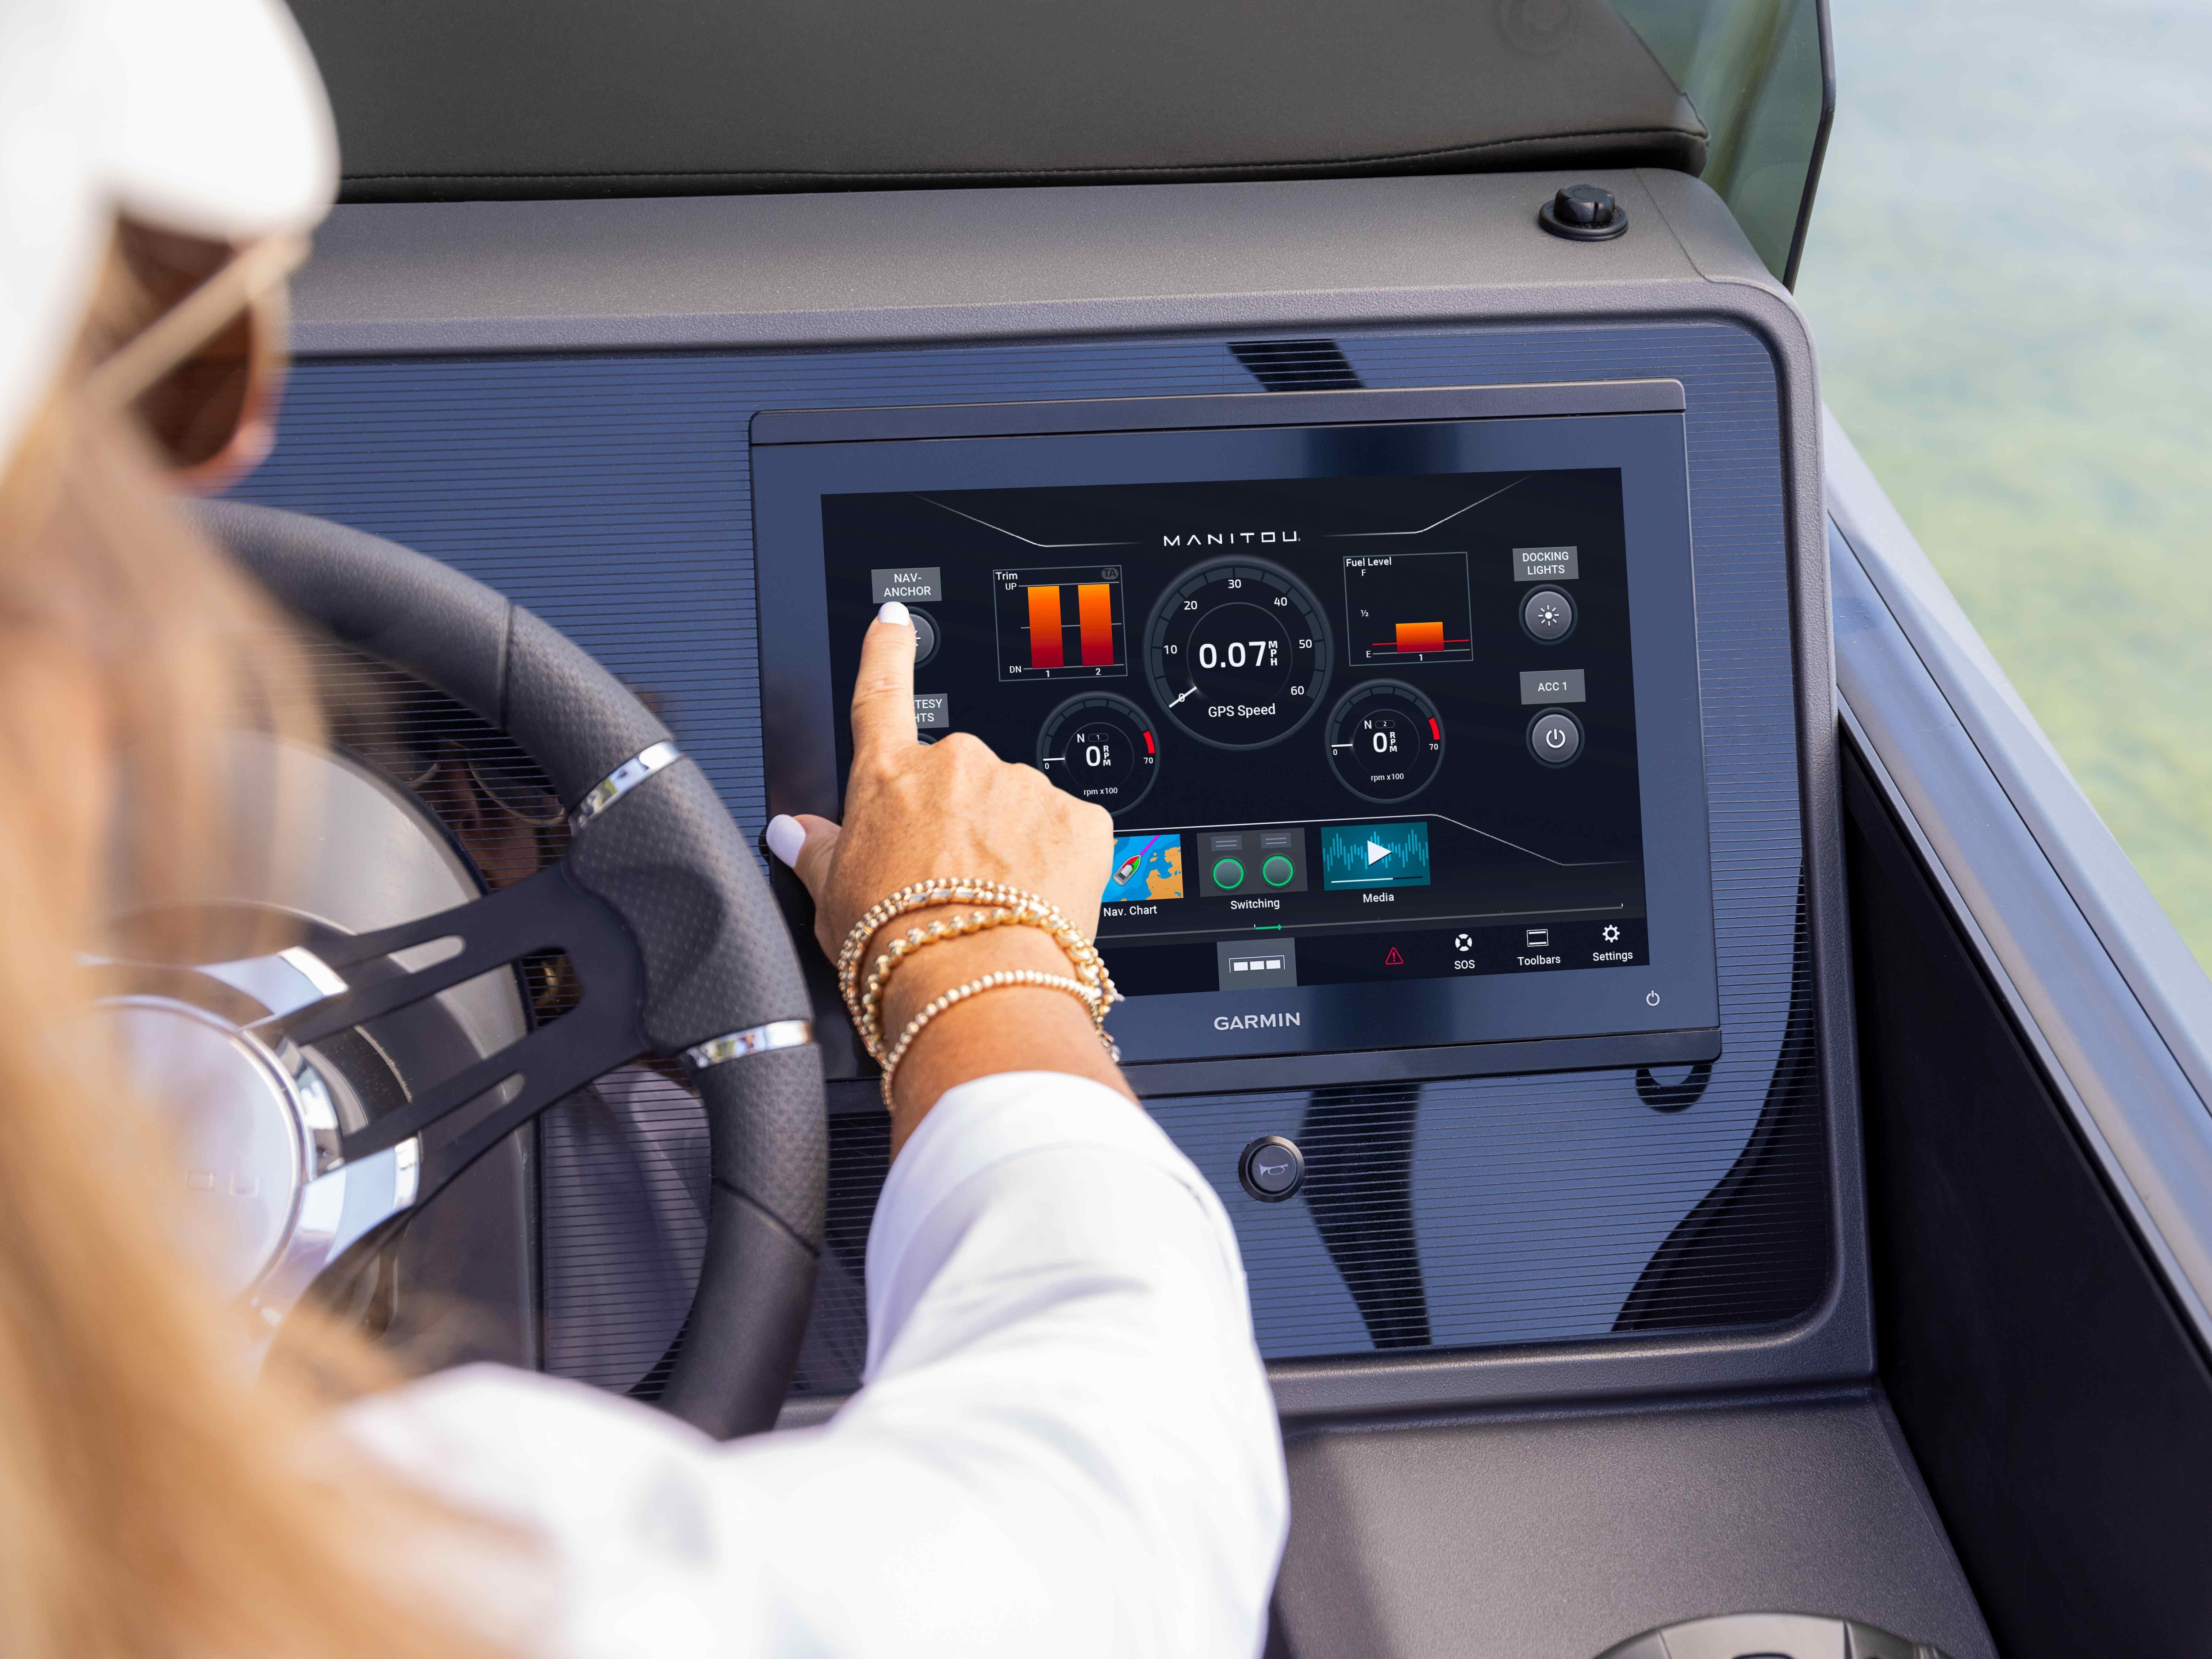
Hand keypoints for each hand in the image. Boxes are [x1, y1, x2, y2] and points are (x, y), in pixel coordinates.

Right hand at [768, 603, 1131, 1142]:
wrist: (970, 984)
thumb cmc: (896, 947)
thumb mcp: (831, 899)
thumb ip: (814, 851)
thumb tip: (790, 829)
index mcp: (890, 777)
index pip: (880, 693)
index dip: (886, 651)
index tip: (895, 620)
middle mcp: (958, 764)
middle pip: (961, 777)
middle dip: (963, 819)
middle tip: (953, 882)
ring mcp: (1022, 786)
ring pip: (1019, 807)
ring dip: (1013, 844)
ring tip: (995, 906)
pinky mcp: (1080, 820)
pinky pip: (1070, 833)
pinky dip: (1059, 864)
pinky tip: (1037, 904)